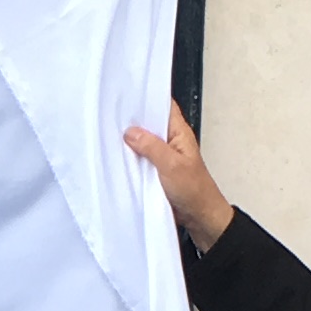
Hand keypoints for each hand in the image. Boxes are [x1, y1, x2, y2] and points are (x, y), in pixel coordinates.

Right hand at [122, 103, 235, 249]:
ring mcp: (163, 157)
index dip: (149, 97)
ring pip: (143, 143)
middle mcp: (171, 142)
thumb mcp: (172, 165)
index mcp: (179, 133)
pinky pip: (140, 161)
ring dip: (130, 142)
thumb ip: (151, 146)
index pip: (164, 106)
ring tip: (111, 135)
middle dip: (133, 120)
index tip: (130, 92)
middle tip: (113, 115)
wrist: (200, 217)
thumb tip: (131, 133)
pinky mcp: (156, 171)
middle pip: (149, 124)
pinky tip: (118, 158)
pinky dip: (131, 160)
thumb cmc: (196, 191)